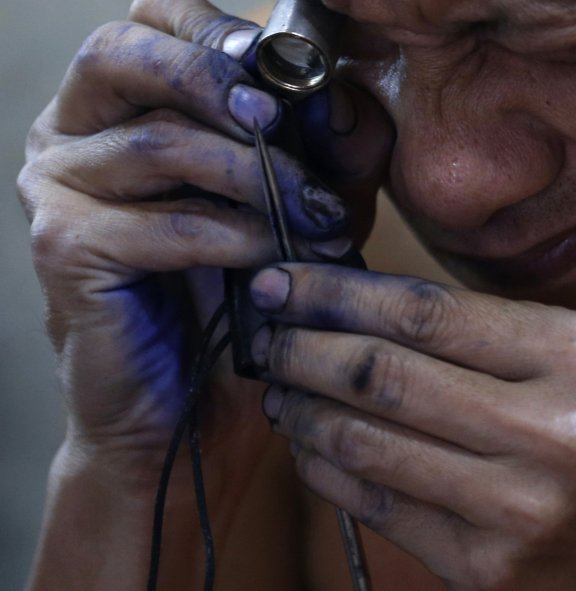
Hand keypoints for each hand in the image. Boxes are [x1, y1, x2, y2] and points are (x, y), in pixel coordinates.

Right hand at [15, 0, 392, 486]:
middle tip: (281, 121)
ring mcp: (57, 190)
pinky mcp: (64, 249)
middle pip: (125, 56)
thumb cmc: (247, 296)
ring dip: (256, 179)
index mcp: (118, 108)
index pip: (147, 23)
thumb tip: (341, 97)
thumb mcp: (306, 208)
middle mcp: (71, 136)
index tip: (281, 63)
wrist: (198, 404)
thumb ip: (328, 151)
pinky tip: (277, 261)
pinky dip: (236, 239)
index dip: (213, 30)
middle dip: (217, 82)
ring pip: (160, 146)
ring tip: (318, 217)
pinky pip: (165, 224)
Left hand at [251, 264, 575, 589]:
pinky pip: (380, 505)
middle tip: (264, 332)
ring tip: (280, 390)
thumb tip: (377, 309)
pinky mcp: (490, 567)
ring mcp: (519, 505)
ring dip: (307, 411)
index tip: (286, 281)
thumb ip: (501, 336)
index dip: (338, 293)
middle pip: (385, 372)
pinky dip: (330, 473)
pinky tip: (312, 448)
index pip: (426, 312)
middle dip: (303, 346)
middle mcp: (553, 427)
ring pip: (369, 441)